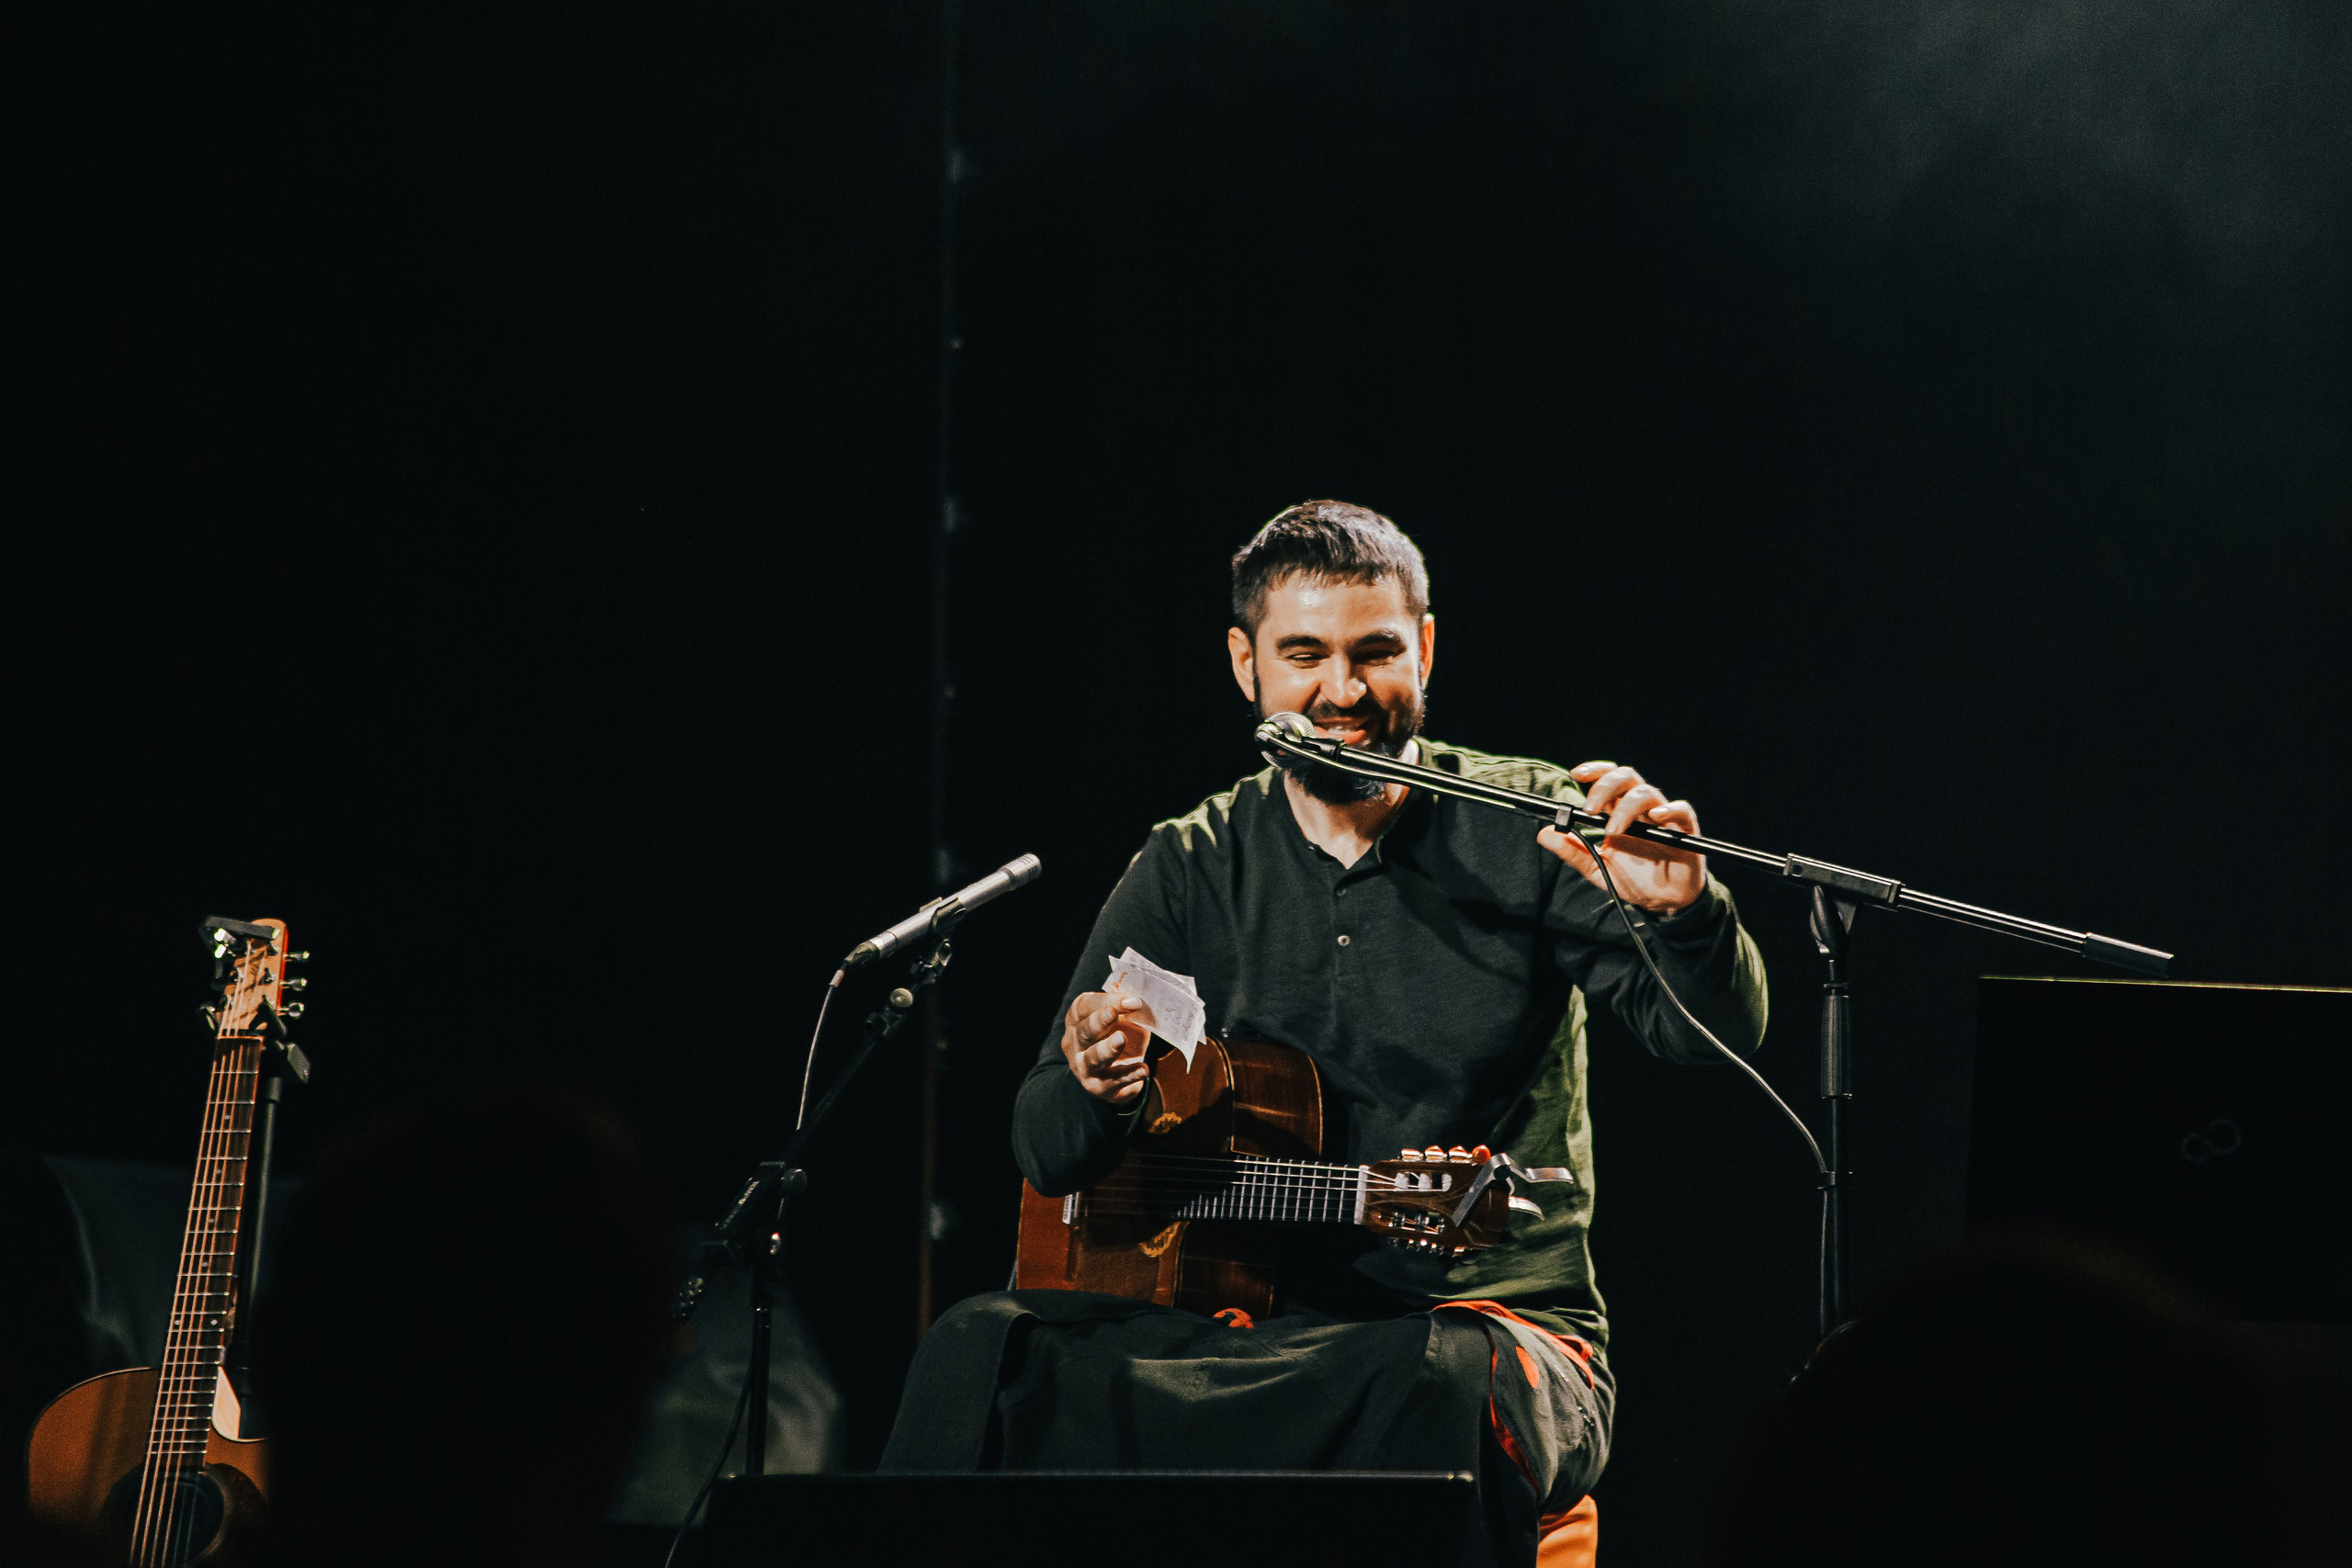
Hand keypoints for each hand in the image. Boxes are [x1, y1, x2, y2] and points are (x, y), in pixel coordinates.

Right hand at [1060, 990, 1149, 1105]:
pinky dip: (1129, 1075)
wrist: (1120, 1073)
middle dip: (1098, 1022)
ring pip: (1093, 1058)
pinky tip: (1143, 1069)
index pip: (1085, 1006)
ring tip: (1121, 1040)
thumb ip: (1129, 1008)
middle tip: (1112, 1014)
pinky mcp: (1098, 1087)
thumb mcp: (1125, 1018)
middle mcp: (1074, 1043)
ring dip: (1107, 1048)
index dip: (1105, 1000)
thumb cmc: (1120, 1035)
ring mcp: (1083, 1067)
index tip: (1130, 1000)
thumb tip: (1136, 1000)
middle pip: (1084, 1031)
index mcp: (1077, 1019)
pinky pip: (1113, 1081)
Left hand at [1536, 761, 1707, 914]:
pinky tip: (1656, 817)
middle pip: (1626, 777)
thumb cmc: (1634, 880)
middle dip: (1605, 786)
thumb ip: (1573, 851)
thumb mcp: (1598, 868)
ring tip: (1613, 831)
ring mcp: (1663, 818)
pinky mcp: (1684, 831)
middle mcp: (1640, 809)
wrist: (1664, 903)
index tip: (1575, 775)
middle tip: (1590, 809)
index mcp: (1618, 812)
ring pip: (1647, 792)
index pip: (1606, 780)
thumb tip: (1543, 834)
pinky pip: (1681, 811)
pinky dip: (1669, 809)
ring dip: (1626, 807)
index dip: (1594, 771)